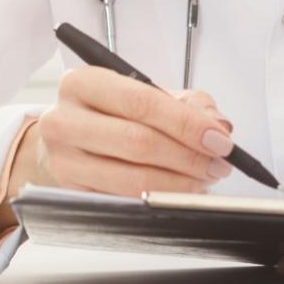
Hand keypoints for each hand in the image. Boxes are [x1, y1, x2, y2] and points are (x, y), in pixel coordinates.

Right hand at [8, 68, 237, 199]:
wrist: (65, 139)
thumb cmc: (109, 112)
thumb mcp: (144, 92)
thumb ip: (187, 103)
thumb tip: (219, 126)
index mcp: (84, 83)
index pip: (142, 103)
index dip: (186, 124)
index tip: (219, 140)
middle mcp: (65, 119)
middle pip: (138, 142)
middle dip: (188, 157)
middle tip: (218, 164)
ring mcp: (63, 159)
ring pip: (132, 179)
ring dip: (178, 184)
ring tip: (203, 180)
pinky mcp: (69, 192)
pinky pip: (124, 201)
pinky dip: (159, 199)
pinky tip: (178, 191)